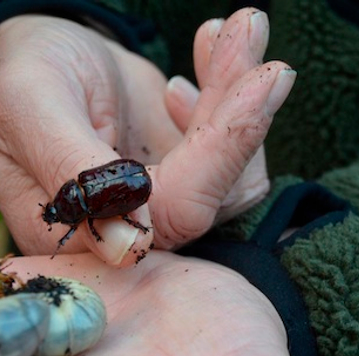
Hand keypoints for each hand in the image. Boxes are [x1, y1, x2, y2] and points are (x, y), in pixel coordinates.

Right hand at [0, 9, 294, 264]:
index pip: (177, 209)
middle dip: (240, 110)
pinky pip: (231, 146)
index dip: (224, 151)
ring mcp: (167, 198)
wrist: (41, 61)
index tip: (261, 81)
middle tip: (252, 32)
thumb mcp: (32, 105)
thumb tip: (129, 246)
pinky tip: (210, 51)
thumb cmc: (17, 75)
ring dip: (238, 92)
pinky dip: (229, 93)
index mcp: (89, 227)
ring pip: (234, 167)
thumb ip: (74, 172)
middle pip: (217, 189)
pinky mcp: (187, 171)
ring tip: (237, 32)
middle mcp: (136, 225)